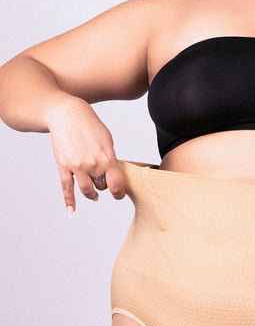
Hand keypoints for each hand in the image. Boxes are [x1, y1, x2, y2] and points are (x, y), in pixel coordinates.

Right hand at [46, 96, 125, 213]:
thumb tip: (112, 174)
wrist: (68, 115)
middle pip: (102, 186)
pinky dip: (69, 201)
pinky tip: (72, 211)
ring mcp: (77, 167)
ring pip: (87, 190)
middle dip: (103, 185)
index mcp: (108, 158)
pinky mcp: (63, 166)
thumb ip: (110, 158)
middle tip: (103, 181)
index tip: (119, 195)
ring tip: (95, 196)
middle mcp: (93, 165)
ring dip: (92, 195)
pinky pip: (67, 188)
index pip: (117, 184)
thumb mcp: (107, 140)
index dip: (119, 193)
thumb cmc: (90, 126)